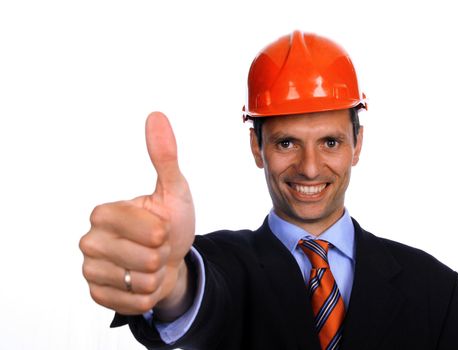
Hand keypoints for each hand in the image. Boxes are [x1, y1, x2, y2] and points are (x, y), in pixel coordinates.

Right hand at [79, 112, 194, 315]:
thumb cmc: (171, 222)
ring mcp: (91, 270)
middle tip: (155, 247)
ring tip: (149, 263)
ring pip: (141, 283)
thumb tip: (156, 116)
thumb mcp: (173, 190)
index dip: (165, 232)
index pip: (149, 231)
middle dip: (162, 255)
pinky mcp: (97, 294)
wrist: (170, 259)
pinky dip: (148, 295)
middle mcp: (90, 240)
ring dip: (155, 276)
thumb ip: (164, 156)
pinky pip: (134, 303)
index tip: (160, 227)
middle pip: (145, 259)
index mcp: (103, 212)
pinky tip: (142, 282)